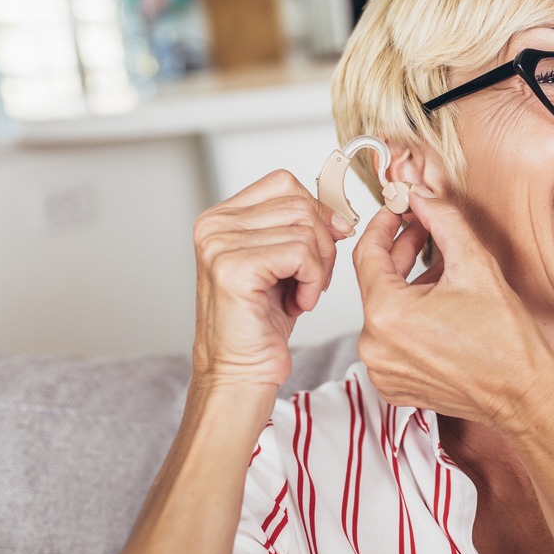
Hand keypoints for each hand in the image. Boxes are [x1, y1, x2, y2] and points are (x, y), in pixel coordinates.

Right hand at [192, 170, 350, 388]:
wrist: (240, 371)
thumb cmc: (262, 322)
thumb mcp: (284, 263)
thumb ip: (301, 229)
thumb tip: (339, 214)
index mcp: (221, 217)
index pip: (285, 182)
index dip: (317, 210)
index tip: (326, 242)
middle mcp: (213, 225)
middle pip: (300, 204)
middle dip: (323, 244)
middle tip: (312, 280)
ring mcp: (219, 244)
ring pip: (306, 229)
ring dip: (319, 267)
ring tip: (301, 294)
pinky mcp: (234, 267)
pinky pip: (301, 253)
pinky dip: (312, 281)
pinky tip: (297, 303)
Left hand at [351, 192, 553, 432]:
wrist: (523, 394)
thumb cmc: (506, 341)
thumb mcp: (475, 264)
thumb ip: (443, 220)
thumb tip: (422, 196)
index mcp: (386, 314)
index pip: (367, 254)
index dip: (383, 225)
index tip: (397, 212)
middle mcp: (374, 346)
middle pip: (376, 283)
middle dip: (400, 253)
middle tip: (424, 232)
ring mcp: (382, 369)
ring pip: (384, 311)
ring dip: (407, 286)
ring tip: (440, 271)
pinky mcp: (393, 385)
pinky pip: (390, 340)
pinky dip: (408, 319)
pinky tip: (437, 306)